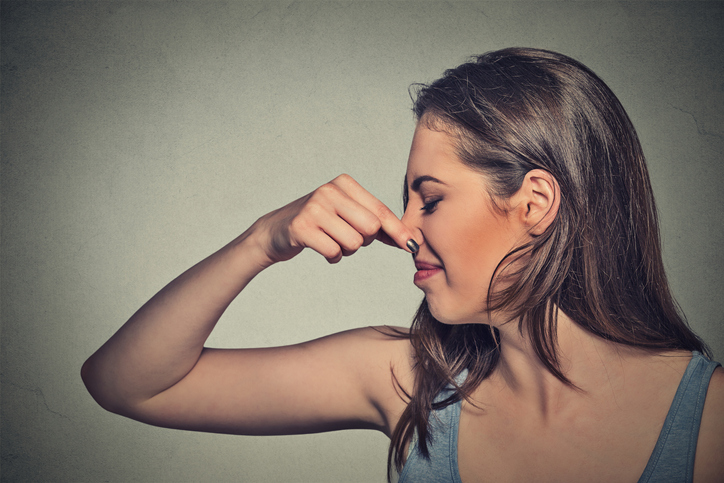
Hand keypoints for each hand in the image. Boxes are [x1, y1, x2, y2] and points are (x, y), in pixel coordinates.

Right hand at [255, 174, 417, 264]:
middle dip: (364, 241)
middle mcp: (329, 191)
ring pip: (354, 243)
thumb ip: (376, 224)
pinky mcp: (302, 227)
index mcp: (344, 184)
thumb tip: (409, 241)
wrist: (276, 230)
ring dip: (346, 250)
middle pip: (370, 229)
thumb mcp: (348, 215)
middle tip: (346, 236)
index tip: (411, 246)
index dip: (397, 231)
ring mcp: (314, 208)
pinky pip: (334, 252)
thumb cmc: (320, 224)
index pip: (379, 211)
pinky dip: (332, 257)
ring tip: (331, 241)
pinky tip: (321, 248)